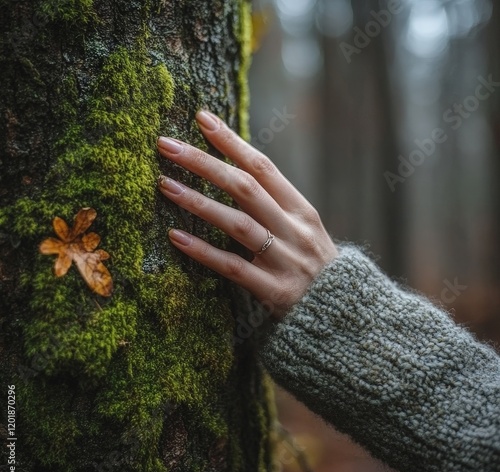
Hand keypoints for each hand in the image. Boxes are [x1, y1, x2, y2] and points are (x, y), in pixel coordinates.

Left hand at [157, 110, 337, 318]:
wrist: (341, 309)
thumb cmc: (312, 262)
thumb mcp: (302, 227)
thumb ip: (273, 204)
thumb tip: (232, 172)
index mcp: (301, 209)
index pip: (263, 167)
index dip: (232, 142)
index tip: (202, 119)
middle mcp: (294, 229)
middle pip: (245, 187)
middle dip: (205, 163)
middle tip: (167, 146)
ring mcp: (285, 259)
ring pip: (238, 223)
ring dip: (199, 202)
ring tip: (165, 185)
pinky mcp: (274, 290)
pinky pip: (234, 267)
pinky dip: (204, 251)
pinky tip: (177, 238)